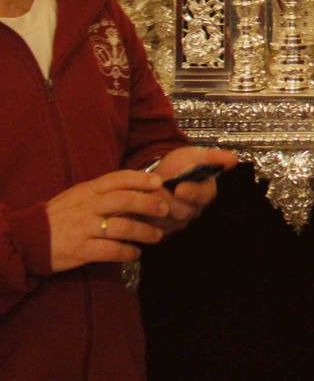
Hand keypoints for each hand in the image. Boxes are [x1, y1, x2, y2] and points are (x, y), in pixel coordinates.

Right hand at [46, 171, 168, 272]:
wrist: (27, 239)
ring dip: (145, 231)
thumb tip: (137, 188)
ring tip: (157, 235)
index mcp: (87, 190)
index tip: (159, 183)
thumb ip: (102, 191)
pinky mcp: (81, 250)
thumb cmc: (59, 216)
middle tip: (166, 210)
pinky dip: (128, 252)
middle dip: (149, 204)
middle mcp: (87, 206)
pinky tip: (136, 254)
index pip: (118, 179)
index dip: (141, 179)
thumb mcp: (78, 195)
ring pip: (122, 226)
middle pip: (125, 200)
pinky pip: (111, 250)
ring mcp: (84, 228)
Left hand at [151, 147, 238, 233]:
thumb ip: (212, 157)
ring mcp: (178, 222)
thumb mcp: (195, 155)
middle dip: (167, 201)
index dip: (192, 193)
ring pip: (167, 221)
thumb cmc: (180, 166)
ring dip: (153, 210)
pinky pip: (153, 228)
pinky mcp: (162, 229)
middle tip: (155, 191)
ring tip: (143, 197)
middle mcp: (194, 210)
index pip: (203, 196)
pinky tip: (138, 208)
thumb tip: (233, 159)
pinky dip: (145, 219)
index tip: (180, 187)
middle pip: (183, 211)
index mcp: (205, 193)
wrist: (161, 176)